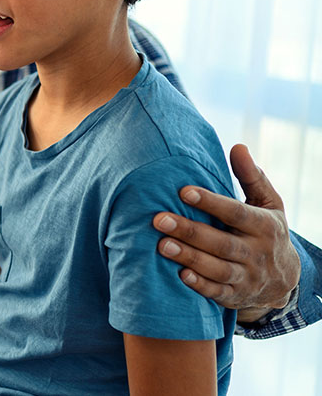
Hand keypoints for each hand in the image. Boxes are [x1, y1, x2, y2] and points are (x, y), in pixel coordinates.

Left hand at [153, 144, 300, 322]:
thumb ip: (252, 177)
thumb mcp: (268, 204)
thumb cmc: (266, 230)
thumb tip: (238, 147)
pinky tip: (178, 275)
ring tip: (161, 245)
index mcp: (265, 226)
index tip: (183, 191)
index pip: (236, 213)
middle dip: (190, 232)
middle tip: (158, 219)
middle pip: (222, 243)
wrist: (284, 279)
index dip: (211, 203)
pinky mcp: (235, 295)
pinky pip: (217, 292)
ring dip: (189, 258)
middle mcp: (257, 253)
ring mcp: (248, 277)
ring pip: (218, 269)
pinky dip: (200, 286)